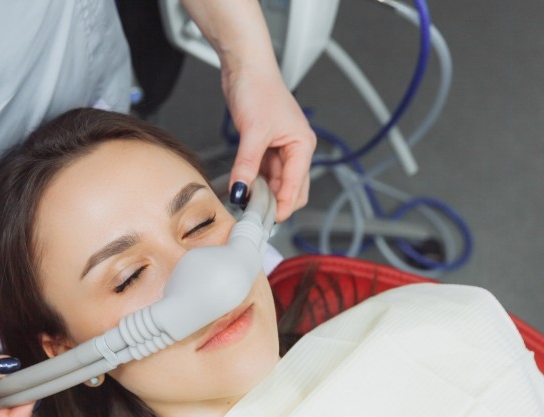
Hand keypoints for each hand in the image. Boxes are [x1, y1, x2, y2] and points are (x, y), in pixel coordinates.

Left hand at [222, 66, 315, 221]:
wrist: (246, 68)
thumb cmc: (259, 89)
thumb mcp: (253, 132)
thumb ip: (247, 165)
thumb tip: (240, 191)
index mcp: (302, 146)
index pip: (297, 187)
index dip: (283, 206)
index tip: (268, 222)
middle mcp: (295, 150)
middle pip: (291, 189)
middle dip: (275, 204)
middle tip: (254, 217)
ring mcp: (280, 149)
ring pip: (275, 183)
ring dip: (262, 194)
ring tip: (244, 204)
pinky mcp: (265, 147)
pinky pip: (263, 173)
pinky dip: (254, 182)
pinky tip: (241, 189)